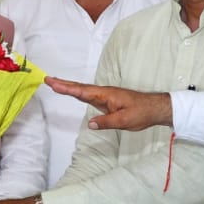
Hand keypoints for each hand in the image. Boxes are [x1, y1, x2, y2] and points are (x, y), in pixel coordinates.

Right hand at [45, 76, 172, 131]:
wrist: (155, 108)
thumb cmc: (142, 112)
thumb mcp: (125, 120)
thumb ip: (107, 122)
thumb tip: (91, 124)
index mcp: (106, 95)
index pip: (82, 91)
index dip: (67, 88)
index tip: (53, 83)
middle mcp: (103, 93)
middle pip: (80, 88)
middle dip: (63, 84)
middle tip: (48, 79)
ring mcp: (104, 97)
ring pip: (83, 91)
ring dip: (69, 87)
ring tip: (55, 84)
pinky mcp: (107, 101)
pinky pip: (89, 96)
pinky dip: (78, 93)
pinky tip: (73, 93)